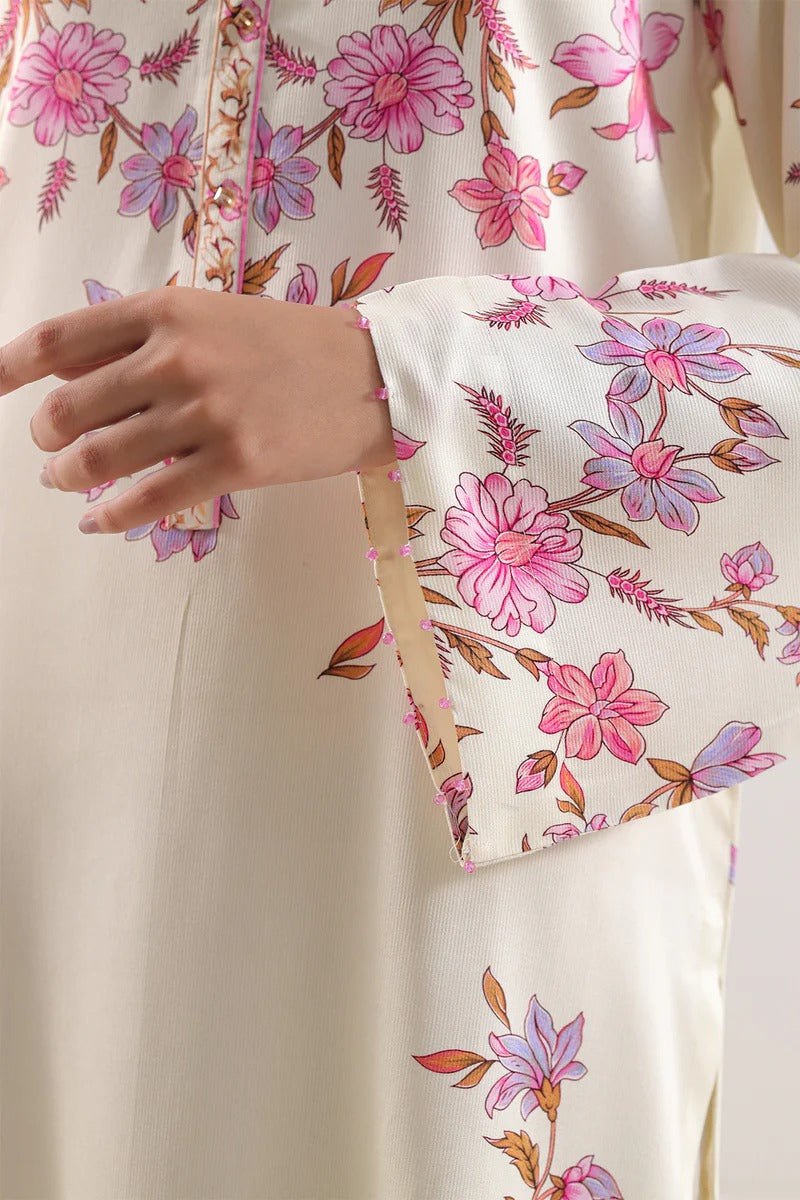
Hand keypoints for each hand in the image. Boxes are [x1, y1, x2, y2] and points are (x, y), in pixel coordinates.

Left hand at [0, 286, 392, 533]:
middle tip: (51, 448)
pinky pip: (148, 500)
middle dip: (45, 437)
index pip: (58, 341)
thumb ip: (140, 336)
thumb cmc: (287, 344)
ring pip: (99, 458)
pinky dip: (111, 516)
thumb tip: (66, 373)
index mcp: (166, 311)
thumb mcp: (210, 314)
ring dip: (68, 478)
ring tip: (67, 482)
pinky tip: (98, 521)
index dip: (7, 369)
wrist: (369, 377)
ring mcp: (205, 413)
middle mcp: (176, 358)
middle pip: (68, 407)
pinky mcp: (233, 463)